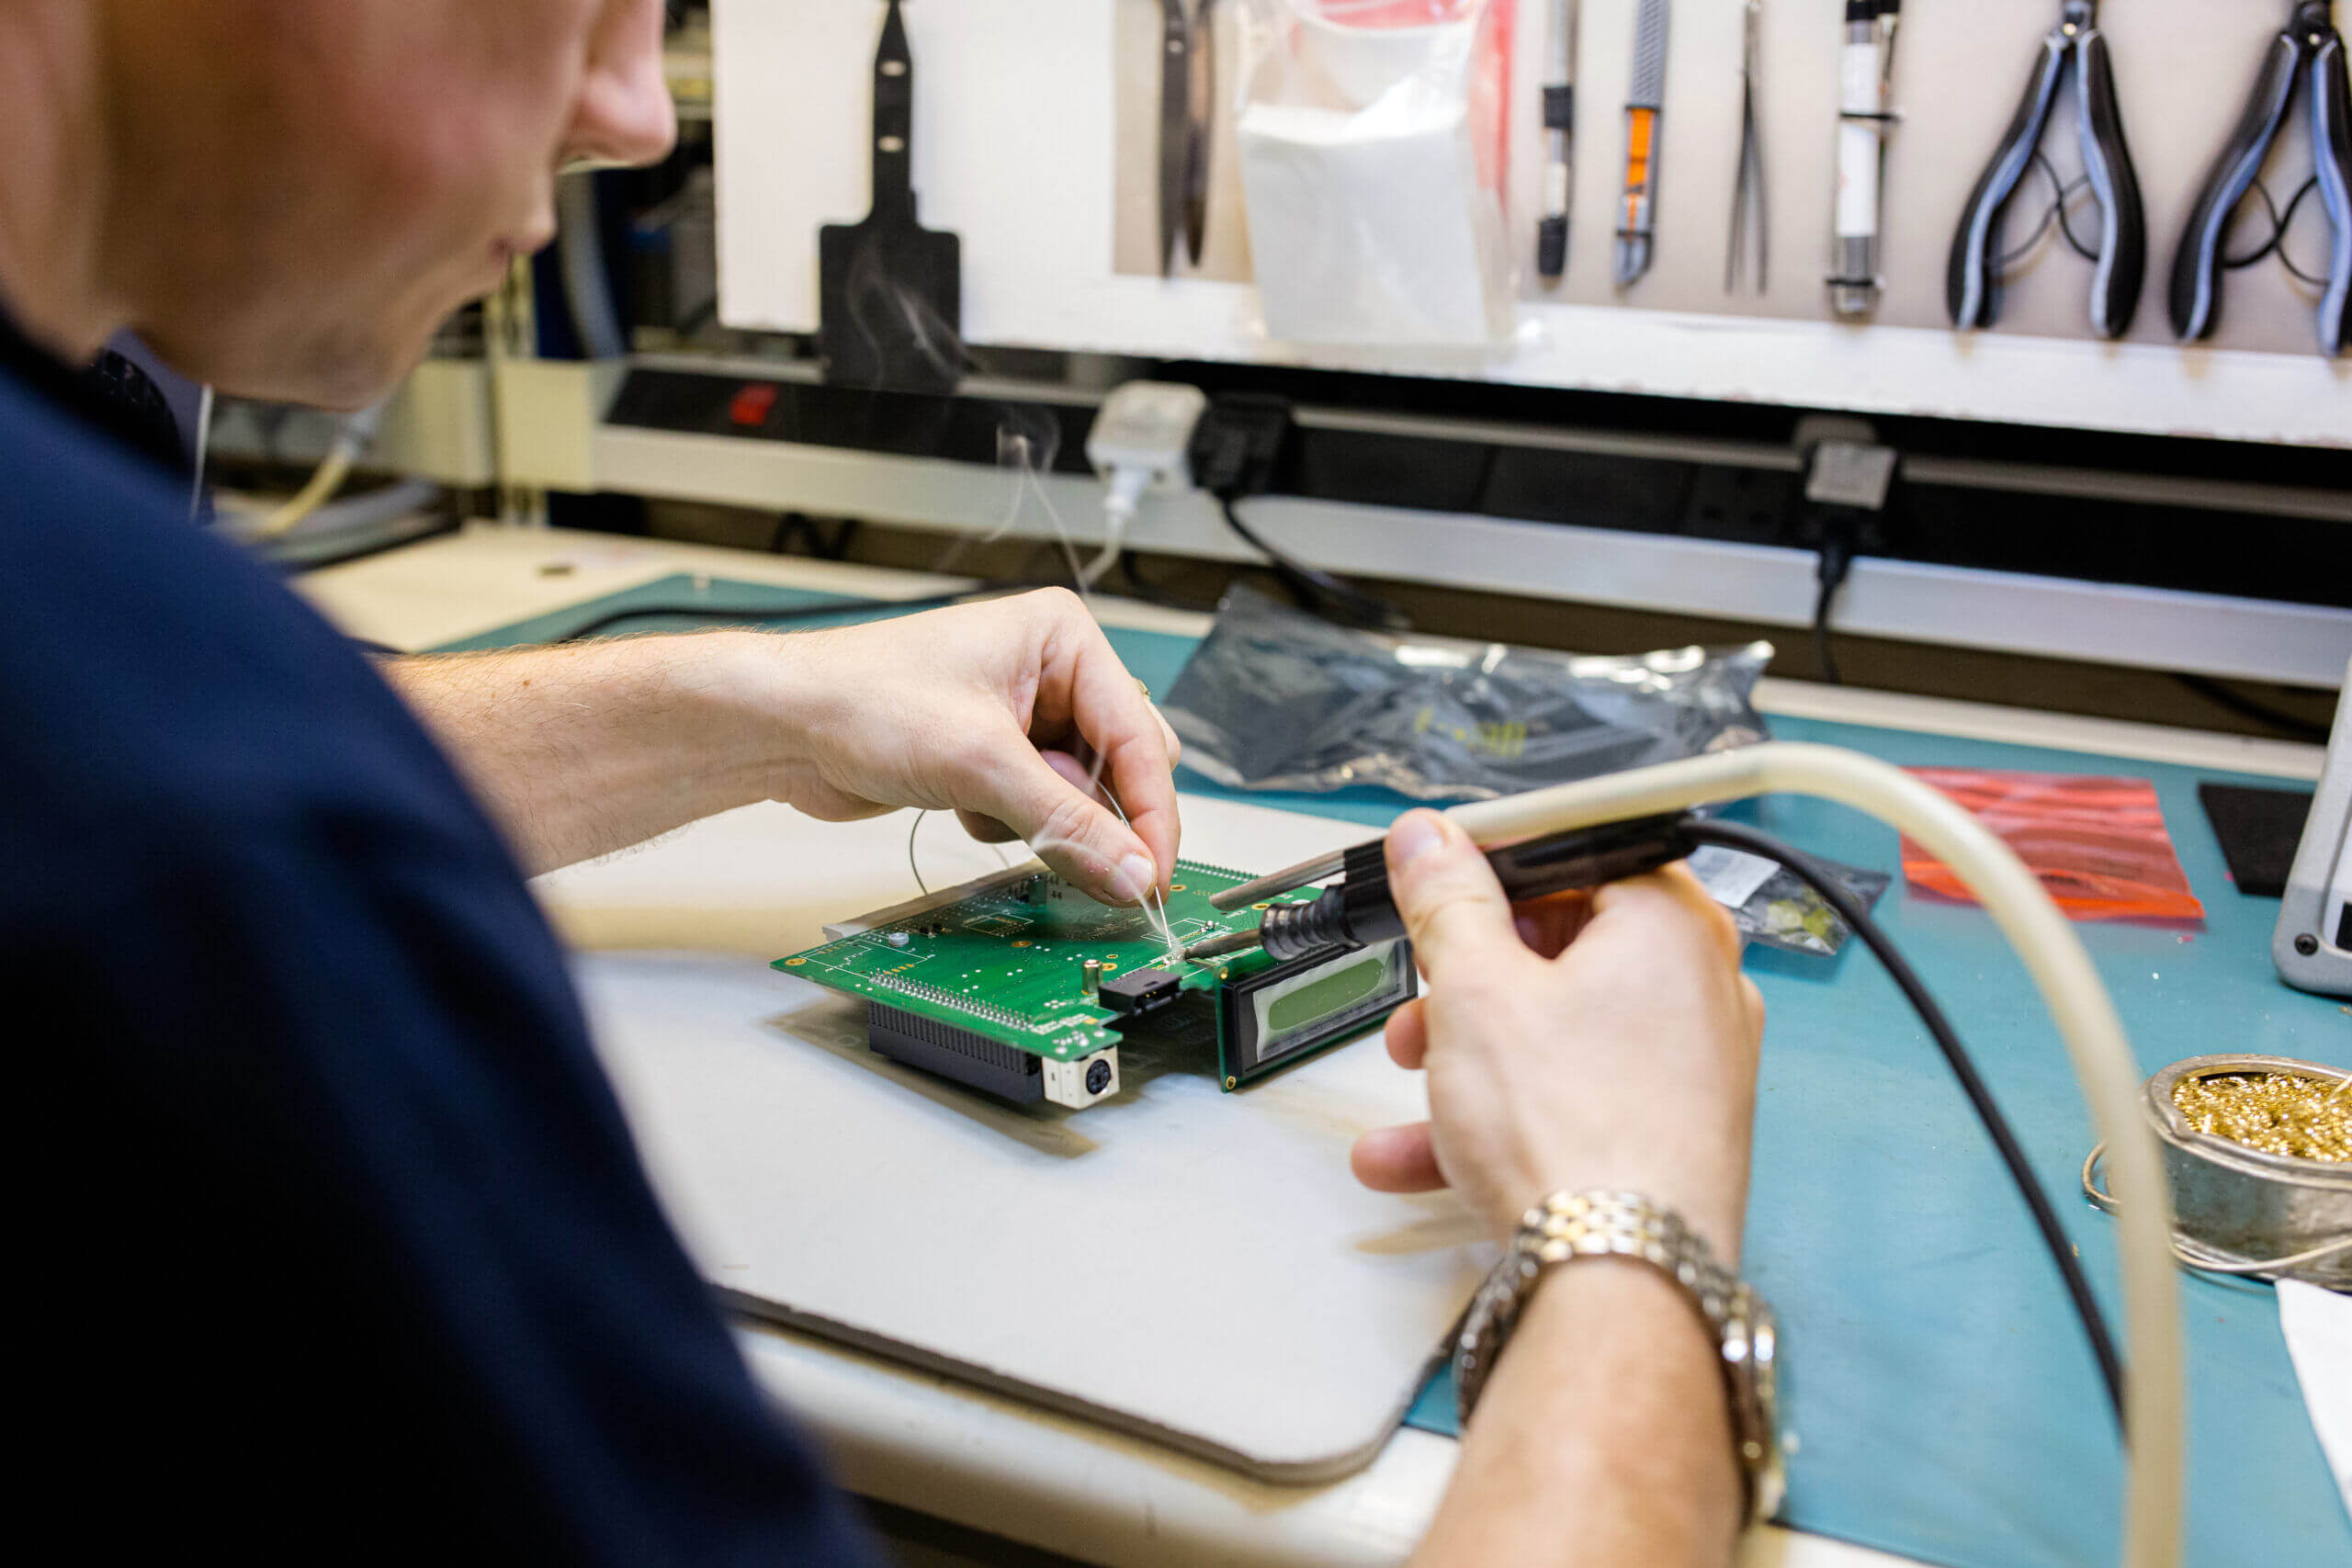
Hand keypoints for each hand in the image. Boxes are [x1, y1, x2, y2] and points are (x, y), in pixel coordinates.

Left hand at [753, 589, 1181, 903]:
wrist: (779, 726)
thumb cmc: (860, 698)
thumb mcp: (981, 763)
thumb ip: (1068, 822)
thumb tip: (1132, 871)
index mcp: (1062, 638)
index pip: (1139, 735)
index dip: (1151, 812)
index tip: (1153, 873)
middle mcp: (1050, 672)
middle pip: (1121, 767)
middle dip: (1094, 814)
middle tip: (1081, 857)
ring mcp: (1022, 718)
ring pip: (1080, 797)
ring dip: (1044, 821)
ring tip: (988, 809)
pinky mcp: (993, 758)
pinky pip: (1038, 810)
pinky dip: (1009, 824)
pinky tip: (961, 807)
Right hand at [1350, 810, 1762, 1259]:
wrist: (1619, 1284)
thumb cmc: (1572, 1134)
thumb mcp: (1475, 991)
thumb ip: (1446, 901)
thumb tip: (1430, 839)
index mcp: (1670, 925)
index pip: (1576, 853)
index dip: (1491, 867)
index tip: (1433, 885)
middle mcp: (1699, 990)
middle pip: (1564, 947)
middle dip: (1469, 976)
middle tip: (1419, 999)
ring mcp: (1691, 1071)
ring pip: (1559, 1034)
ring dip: (1468, 1054)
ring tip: (1406, 1083)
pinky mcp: (1668, 1138)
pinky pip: (1572, 1101)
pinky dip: (1500, 1115)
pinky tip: (1414, 1153)